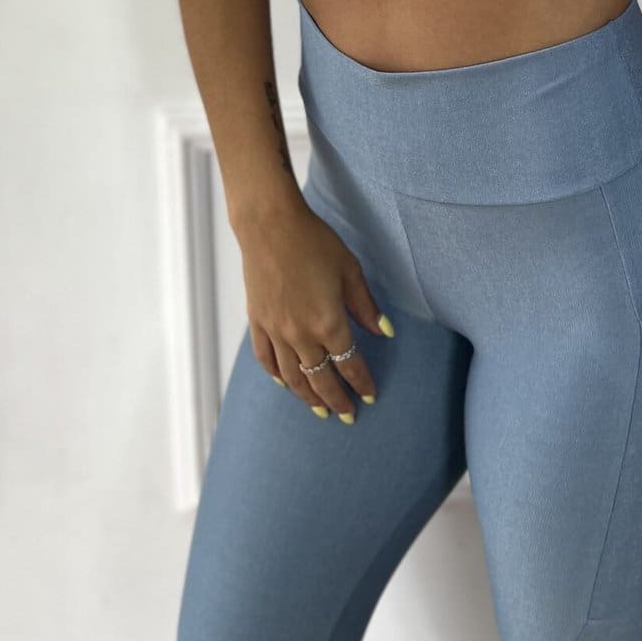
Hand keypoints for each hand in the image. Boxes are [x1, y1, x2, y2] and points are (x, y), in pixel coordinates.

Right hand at [238, 195, 386, 420]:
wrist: (270, 225)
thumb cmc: (314, 242)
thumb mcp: (350, 270)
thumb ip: (366, 306)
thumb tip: (384, 332)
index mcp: (329, 322)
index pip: (349, 364)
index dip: (361, 382)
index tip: (370, 395)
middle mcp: (301, 334)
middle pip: (321, 379)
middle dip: (337, 400)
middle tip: (348, 415)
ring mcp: (276, 331)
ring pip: (292, 377)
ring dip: (307, 397)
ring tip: (320, 409)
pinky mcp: (258, 322)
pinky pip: (266, 359)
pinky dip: (277, 376)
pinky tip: (285, 383)